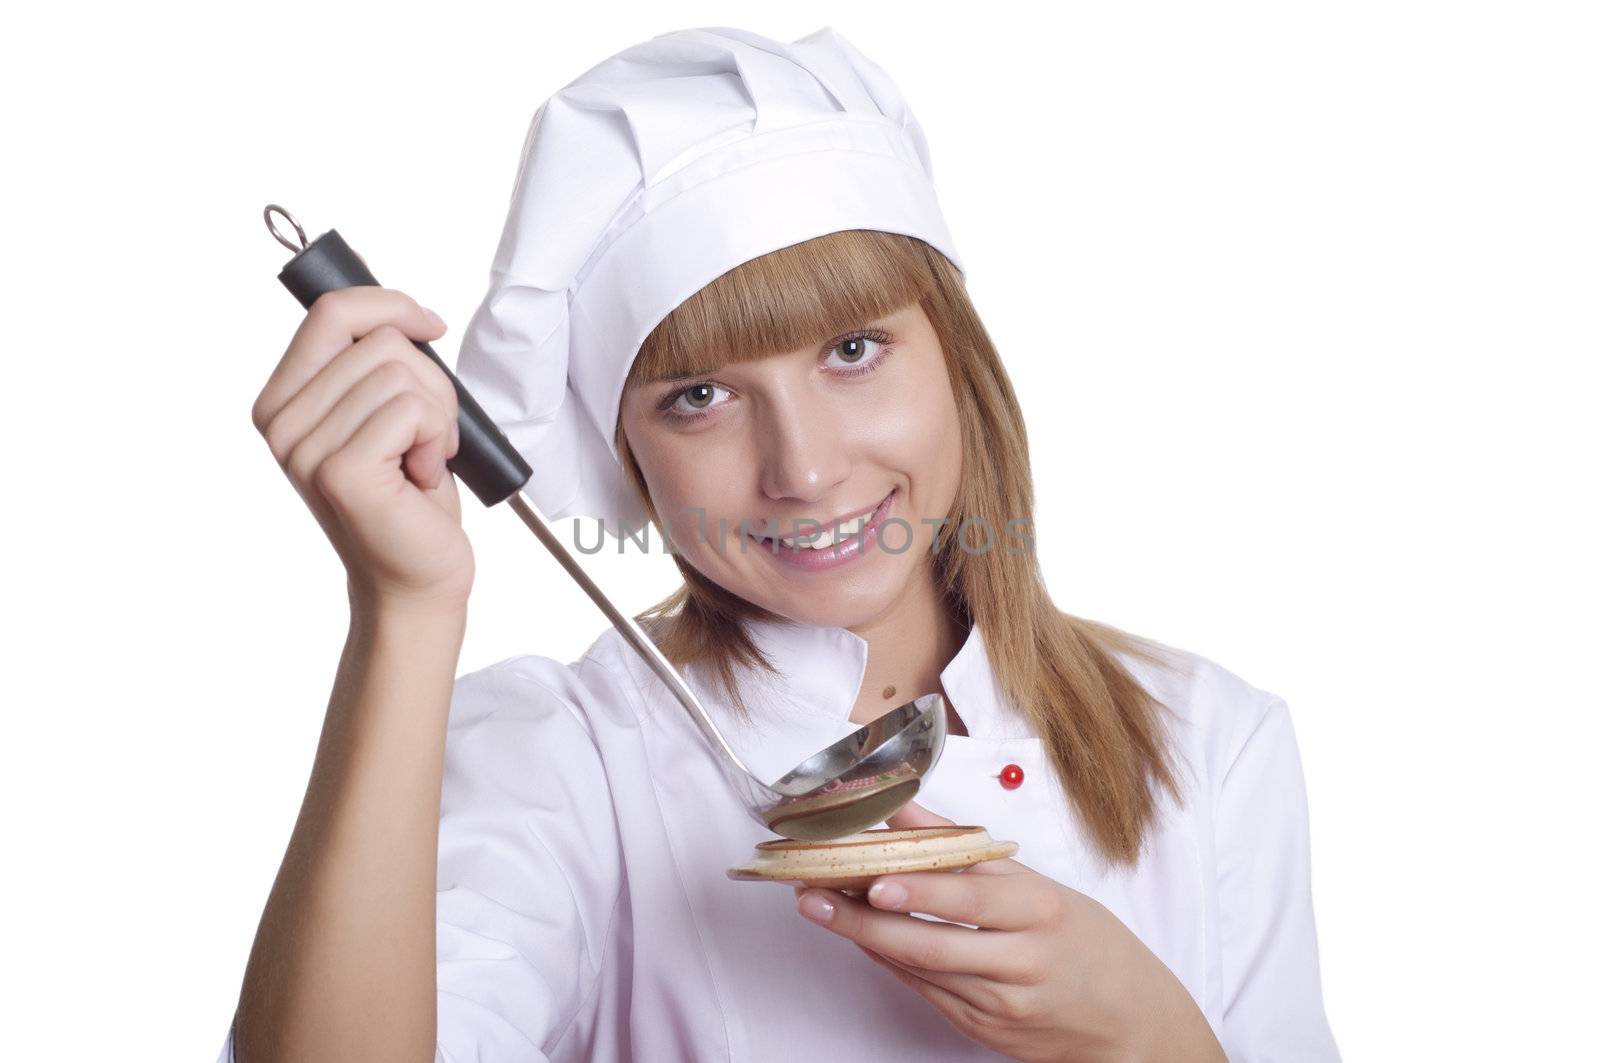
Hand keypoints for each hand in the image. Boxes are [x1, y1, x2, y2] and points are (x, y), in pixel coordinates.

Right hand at [251, 287, 473, 613]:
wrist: (416, 575)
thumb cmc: (408, 495)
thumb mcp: (385, 412)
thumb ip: (375, 361)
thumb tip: (399, 307)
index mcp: (282, 400)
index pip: (331, 312)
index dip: (391, 305)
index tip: (431, 327)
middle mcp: (282, 423)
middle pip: (380, 340)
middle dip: (430, 382)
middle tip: (427, 437)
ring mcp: (305, 449)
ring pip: (402, 375)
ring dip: (437, 416)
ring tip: (421, 460)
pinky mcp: (341, 472)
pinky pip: (413, 411)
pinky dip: (437, 439)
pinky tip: (420, 476)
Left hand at [793, 801, 1223, 1062]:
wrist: (1129, 1024)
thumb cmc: (1085, 942)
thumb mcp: (1040, 884)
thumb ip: (968, 847)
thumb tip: (908, 806)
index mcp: (1041, 911)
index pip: (970, 898)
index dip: (919, 891)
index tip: (870, 878)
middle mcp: (1020, 961)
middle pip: (931, 942)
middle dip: (864, 918)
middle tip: (813, 893)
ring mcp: (1000, 1004)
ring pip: (920, 969)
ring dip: (865, 938)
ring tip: (821, 908)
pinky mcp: (984, 1030)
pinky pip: (927, 991)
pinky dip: (891, 961)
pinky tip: (862, 937)